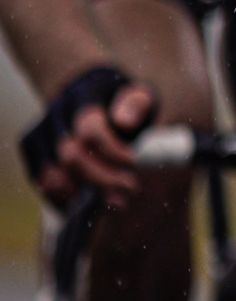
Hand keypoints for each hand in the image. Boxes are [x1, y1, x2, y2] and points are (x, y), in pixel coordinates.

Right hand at [22, 68, 158, 204]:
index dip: (112, 150)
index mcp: (84, 95)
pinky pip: (40, 181)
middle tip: (130, 189)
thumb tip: (124, 122)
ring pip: (50, 173)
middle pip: (69, 155)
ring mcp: (40, 130)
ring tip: (115, 201)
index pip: (90, 128)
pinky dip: (63, 199)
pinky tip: (89, 205)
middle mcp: (56, 111)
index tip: (134, 164)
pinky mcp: (30, 149)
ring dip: (84, 194)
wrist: (96, 98)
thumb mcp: (139, 96)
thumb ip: (137, 104)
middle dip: (102, 177)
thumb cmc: (122, 103)